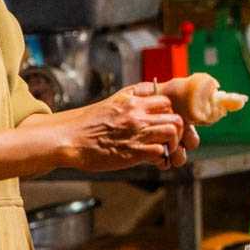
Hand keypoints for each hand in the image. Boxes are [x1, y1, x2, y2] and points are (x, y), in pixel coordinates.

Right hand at [62, 84, 190, 172]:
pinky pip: (161, 152)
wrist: (70, 139)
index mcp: (133, 101)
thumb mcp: (114, 100)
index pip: (167, 102)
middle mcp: (138, 115)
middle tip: (172, 139)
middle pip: (175, 117)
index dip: (171, 113)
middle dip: (178, 130)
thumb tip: (153, 88)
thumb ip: (135, 94)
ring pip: (173, 133)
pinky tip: (157, 161)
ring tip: (166, 150)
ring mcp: (137, 133)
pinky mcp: (134, 152)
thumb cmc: (90, 122)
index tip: (167, 122)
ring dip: (173, 144)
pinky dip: (163, 158)